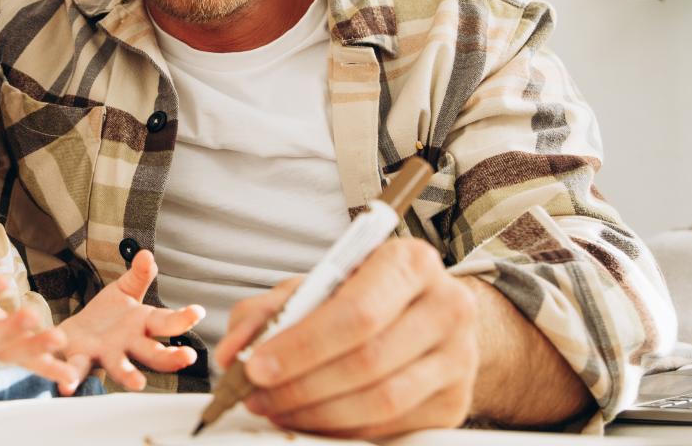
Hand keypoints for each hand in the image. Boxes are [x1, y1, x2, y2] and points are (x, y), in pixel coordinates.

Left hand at [60, 250, 203, 391]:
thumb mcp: (125, 290)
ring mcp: (105, 354)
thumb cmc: (108, 316)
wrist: (74, 335)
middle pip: (152, 353)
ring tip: (137, 383)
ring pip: (120, 367)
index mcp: (142, 325)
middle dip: (170, 357)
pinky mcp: (80, 359)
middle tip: (187, 357)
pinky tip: (67, 385)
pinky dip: (72, 376)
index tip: (198, 312)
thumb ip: (138, 275)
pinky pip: (77, 368)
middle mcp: (129, 345)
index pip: (166, 322)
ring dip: (129, 375)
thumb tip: (146, 255)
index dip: (183, 318)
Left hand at [215, 238, 478, 439]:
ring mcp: (459, 358)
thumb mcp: (318, 285)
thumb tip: (233, 353)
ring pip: (381, 401)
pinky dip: (343, 430)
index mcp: (411, 262)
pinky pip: (392, 427)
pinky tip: (311, 418)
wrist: (429, 314)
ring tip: (276, 407)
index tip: (256, 365)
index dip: (302, 345)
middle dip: (300, 384)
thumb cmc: (368, 294)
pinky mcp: (455, 402)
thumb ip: (268, 312)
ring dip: (316, 413)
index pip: (357, 311)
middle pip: (367, 360)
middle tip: (257, 393)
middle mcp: (446, 306)